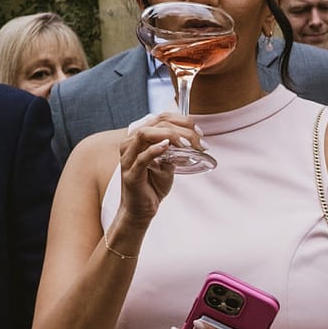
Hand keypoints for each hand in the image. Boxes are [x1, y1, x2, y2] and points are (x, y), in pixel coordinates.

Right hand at [114, 112, 202, 229]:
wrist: (141, 210)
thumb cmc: (152, 186)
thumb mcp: (168, 164)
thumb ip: (175, 152)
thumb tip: (190, 142)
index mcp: (139, 138)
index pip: (161, 118)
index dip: (182, 121)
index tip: (199, 131)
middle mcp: (130, 144)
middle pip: (156, 123)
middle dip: (182, 129)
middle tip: (199, 141)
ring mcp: (128, 158)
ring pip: (146, 134)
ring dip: (170, 135)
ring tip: (187, 144)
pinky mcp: (130, 174)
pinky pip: (141, 157)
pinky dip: (155, 150)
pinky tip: (168, 147)